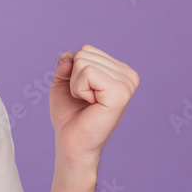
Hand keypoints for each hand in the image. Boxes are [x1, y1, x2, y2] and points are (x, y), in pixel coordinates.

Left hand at [49, 45, 139, 166]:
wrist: (71, 142)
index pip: (86, 50)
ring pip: (84, 62)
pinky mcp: (120, 93)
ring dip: (76, 84)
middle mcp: (128, 75)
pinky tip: (90, 103)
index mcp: (119, 70)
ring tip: (87, 102)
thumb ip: (67, 62)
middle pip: (84, 53)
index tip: (82, 92)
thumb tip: (72, 57)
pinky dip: (78, 88)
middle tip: (83, 99)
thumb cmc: (69, 114)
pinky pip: (87, 72)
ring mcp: (127, 83)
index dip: (73, 71)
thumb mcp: (63, 81)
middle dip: (74, 77)